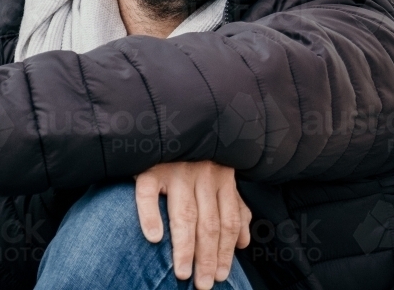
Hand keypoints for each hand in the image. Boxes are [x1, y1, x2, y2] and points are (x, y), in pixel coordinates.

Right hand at [135, 161, 251, 289]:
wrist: (169, 121)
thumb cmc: (197, 157)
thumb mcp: (221, 178)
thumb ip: (234, 208)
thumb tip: (245, 242)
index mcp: (223, 178)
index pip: (228, 220)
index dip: (226, 250)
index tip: (221, 275)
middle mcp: (204, 175)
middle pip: (209, 222)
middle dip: (208, 256)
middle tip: (203, 284)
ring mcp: (177, 170)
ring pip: (184, 214)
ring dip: (185, 247)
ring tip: (183, 273)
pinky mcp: (150, 168)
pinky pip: (148, 194)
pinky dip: (150, 216)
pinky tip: (154, 238)